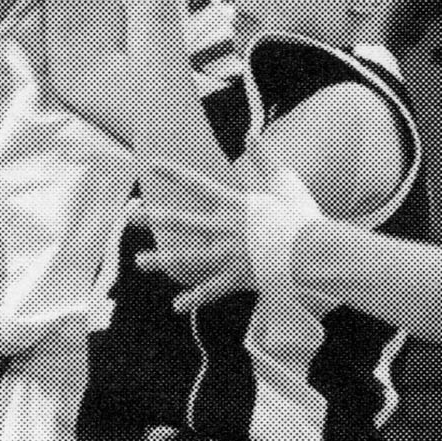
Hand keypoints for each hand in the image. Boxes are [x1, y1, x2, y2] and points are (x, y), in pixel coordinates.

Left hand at [133, 156, 322, 312]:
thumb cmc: (302, 217)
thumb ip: (265, 159)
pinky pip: (210, 290)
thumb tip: (251, 134)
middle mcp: (223, 228)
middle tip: (129, 216)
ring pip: (186, 257)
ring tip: (140, 262)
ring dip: (161, 260)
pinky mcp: (235, 277)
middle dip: (153, 218)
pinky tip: (177, 306)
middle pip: (180, 221)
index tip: (150, 166)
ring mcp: (227, 254)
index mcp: (234, 204)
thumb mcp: (285, 183)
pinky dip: (194, 298)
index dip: (172, 173)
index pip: (196, 184)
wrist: (312, 253)